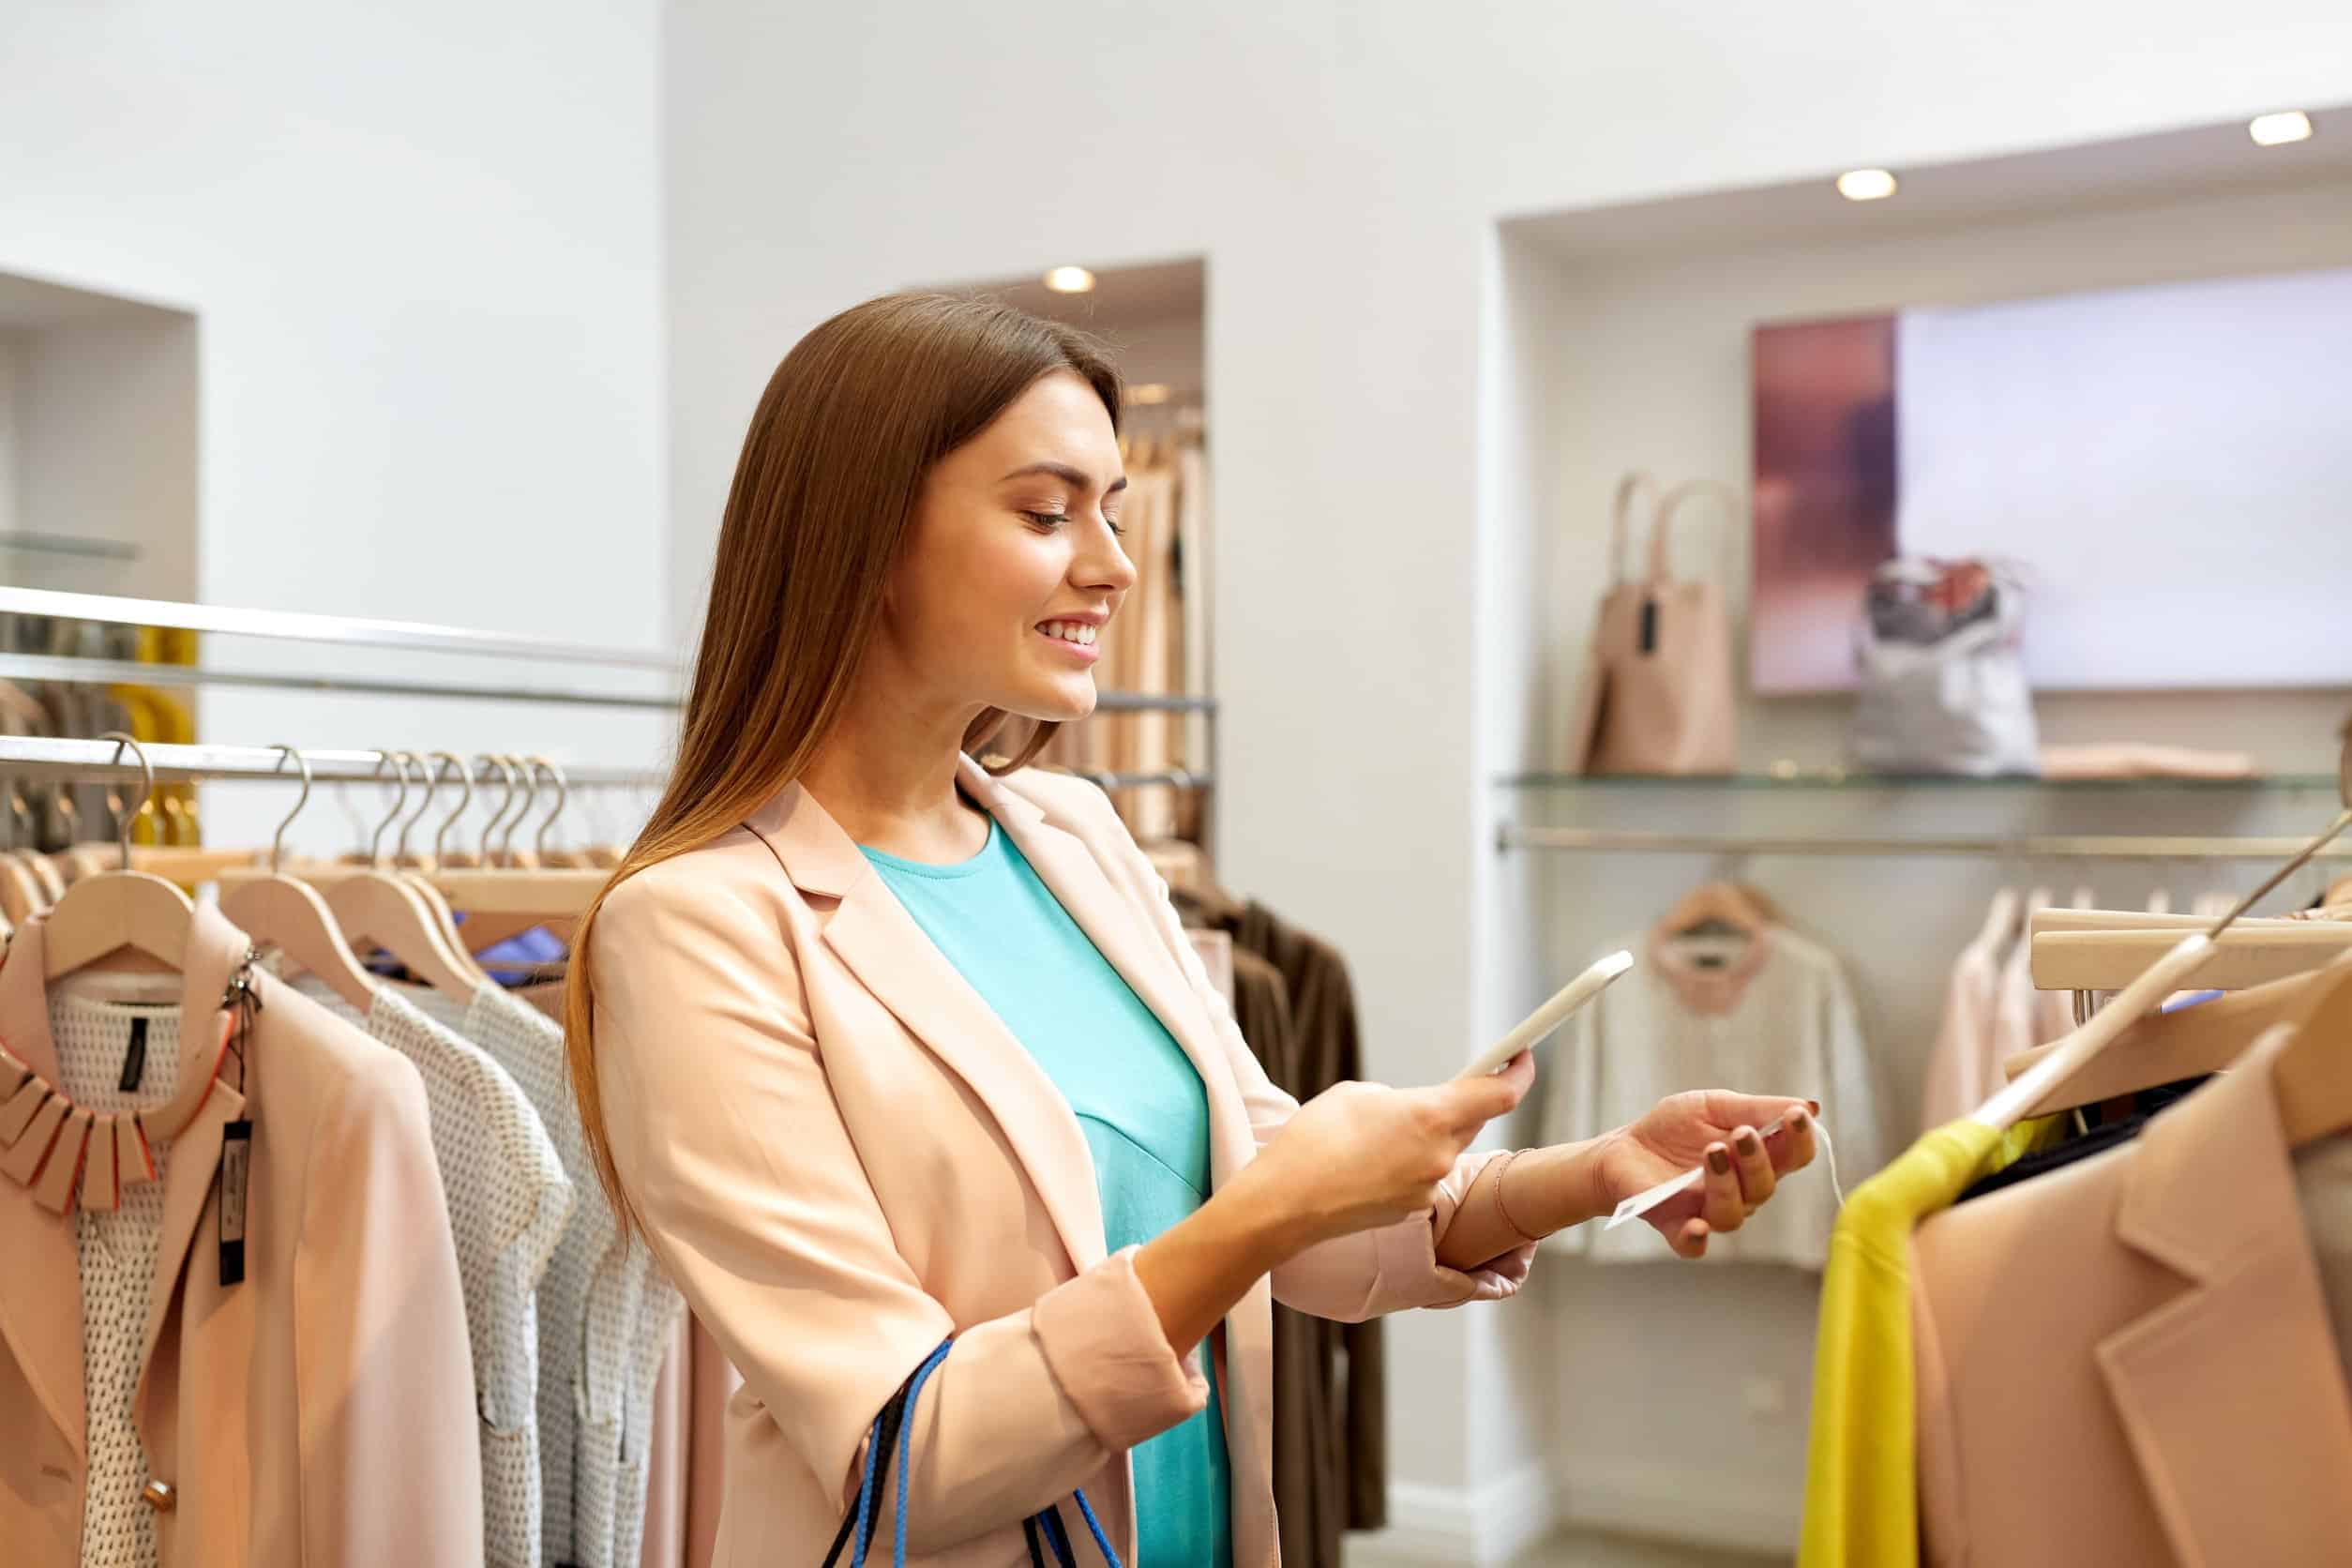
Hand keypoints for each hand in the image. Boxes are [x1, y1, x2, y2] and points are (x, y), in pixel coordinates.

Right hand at [1245, 1053, 1537, 1251]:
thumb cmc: (1315, 1138)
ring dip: (1422, 1138)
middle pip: (1470, 1120)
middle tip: (1420, 1099)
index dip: (1518, 1072)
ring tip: (1370, 1139)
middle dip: (1455, 1105)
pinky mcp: (1412, 1210)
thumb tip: (1413, 1112)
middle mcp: (1440, 1154)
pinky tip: (1365, 1165)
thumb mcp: (1357, 1094)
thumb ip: (1400, 1099)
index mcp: (1431, 1114)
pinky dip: (1404, 1165)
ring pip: (1442, 1150)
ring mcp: (1428, 1187)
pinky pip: (1421, 1176)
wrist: (1286, 1202)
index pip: (1501, 1094)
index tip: (1520, 1057)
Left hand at [1586, 1092, 1817, 1258]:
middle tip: (1743, 1133)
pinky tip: (1697, 1226)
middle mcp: (1741, 1192)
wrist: (1624, 1147)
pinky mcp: (1676, 1227)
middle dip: (1758, 1159)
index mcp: (1757, 1160)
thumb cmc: (1674, 1127)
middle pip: (1766, 1186)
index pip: (1793, 1156)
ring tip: (1711, 1153)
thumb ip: (1757, 1109)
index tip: (1796, 1116)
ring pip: (1734, 1213)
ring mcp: (1709, 1212)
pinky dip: (1696, 1238)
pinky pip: (1693, 1244)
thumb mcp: (1714, 1106)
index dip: (1800, 1139)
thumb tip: (1808, 1107)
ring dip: (1726, 1183)